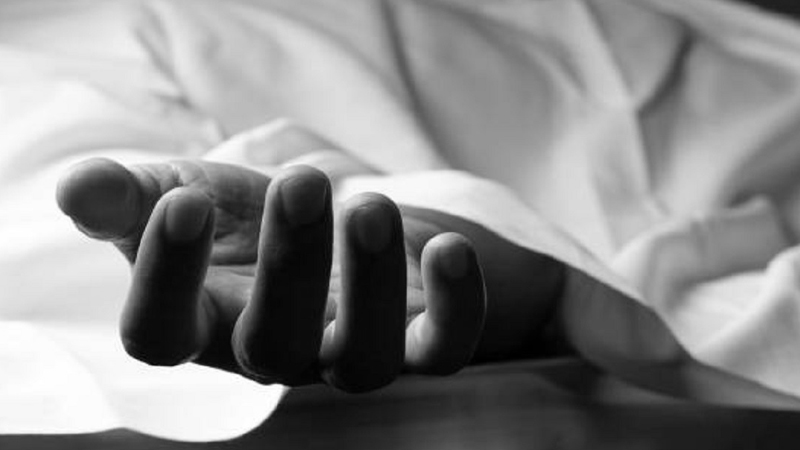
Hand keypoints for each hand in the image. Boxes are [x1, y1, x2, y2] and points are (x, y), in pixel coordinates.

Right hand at [57, 158, 563, 391]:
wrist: (333, 216)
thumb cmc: (248, 215)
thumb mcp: (188, 194)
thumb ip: (132, 197)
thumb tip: (77, 187)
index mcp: (206, 322)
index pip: (161, 336)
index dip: (162, 278)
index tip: (178, 200)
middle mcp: (279, 352)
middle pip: (273, 347)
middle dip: (285, 266)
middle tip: (298, 184)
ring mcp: (353, 351)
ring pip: (363, 361)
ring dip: (368, 285)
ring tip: (366, 205)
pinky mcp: (422, 335)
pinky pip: (445, 347)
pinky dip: (453, 304)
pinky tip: (445, 246)